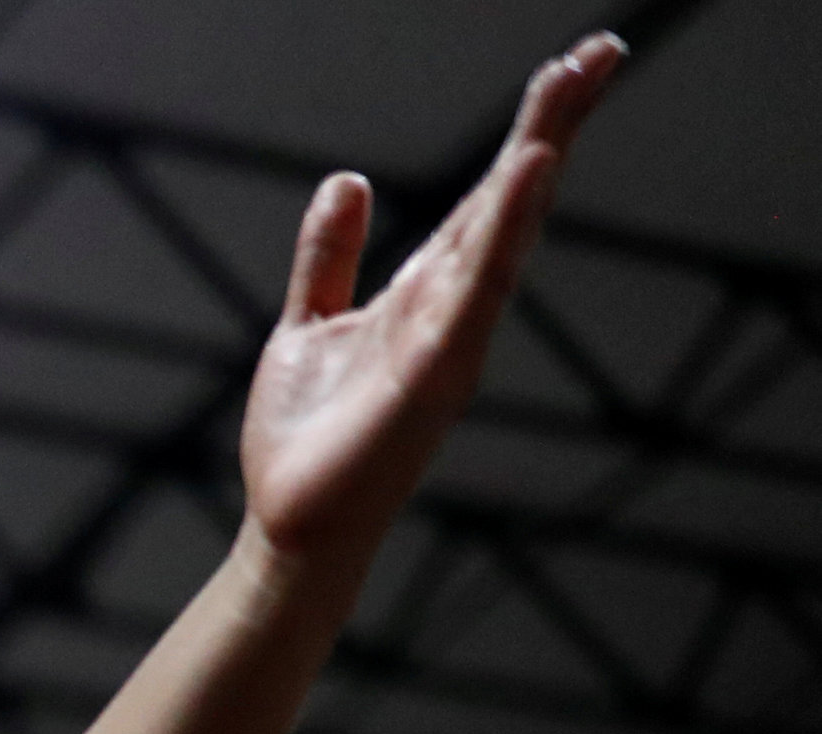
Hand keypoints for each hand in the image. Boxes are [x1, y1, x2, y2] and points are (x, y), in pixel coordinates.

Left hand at [238, 36, 621, 563]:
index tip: (569, 66)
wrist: (289, 526)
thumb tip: (350, 180)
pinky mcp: (435, 373)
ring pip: (503, 232)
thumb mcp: (308, 325)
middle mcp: (450, 308)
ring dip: (536, 160)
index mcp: (425, 292)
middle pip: (510, 199)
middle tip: (602, 49)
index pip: (487, 195)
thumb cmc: (307, 439)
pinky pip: (476, 290)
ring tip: (570, 87)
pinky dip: (503, 231)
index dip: (528, 130)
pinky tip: (526, 174)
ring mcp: (450, 339)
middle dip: (551, 124)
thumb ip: (330, 258)